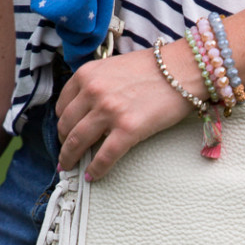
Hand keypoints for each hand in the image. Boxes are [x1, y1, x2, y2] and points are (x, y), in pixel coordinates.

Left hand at [55, 39, 206, 180]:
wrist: (182, 70)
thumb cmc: (154, 68)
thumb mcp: (113, 68)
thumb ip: (97, 85)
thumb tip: (89, 109)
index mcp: (87, 75)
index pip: (62, 105)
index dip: (62, 123)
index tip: (65, 134)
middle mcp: (93, 91)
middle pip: (66, 125)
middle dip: (63, 143)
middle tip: (65, 155)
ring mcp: (109, 111)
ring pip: (78, 141)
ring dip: (71, 158)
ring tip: (71, 166)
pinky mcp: (128, 129)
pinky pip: (104, 156)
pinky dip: (95, 169)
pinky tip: (91, 176)